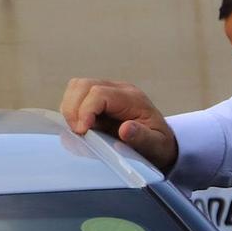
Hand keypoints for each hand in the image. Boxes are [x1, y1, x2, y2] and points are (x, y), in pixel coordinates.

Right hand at [61, 77, 178, 171]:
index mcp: (133, 99)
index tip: (82, 131)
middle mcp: (119, 90)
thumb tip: (126, 129)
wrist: (161, 142)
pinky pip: (76, 96)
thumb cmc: (158, 144)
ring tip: (79, 130)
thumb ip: (142, 137)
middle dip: (73, 109)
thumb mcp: (156, 145)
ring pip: (76, 88)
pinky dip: (72, 111)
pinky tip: (80, 127)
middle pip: (83, 85)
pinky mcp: (98, 99)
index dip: (85, 110)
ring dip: (70, 109)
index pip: (99, 94)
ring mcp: (107, 92)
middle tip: (78, 133)